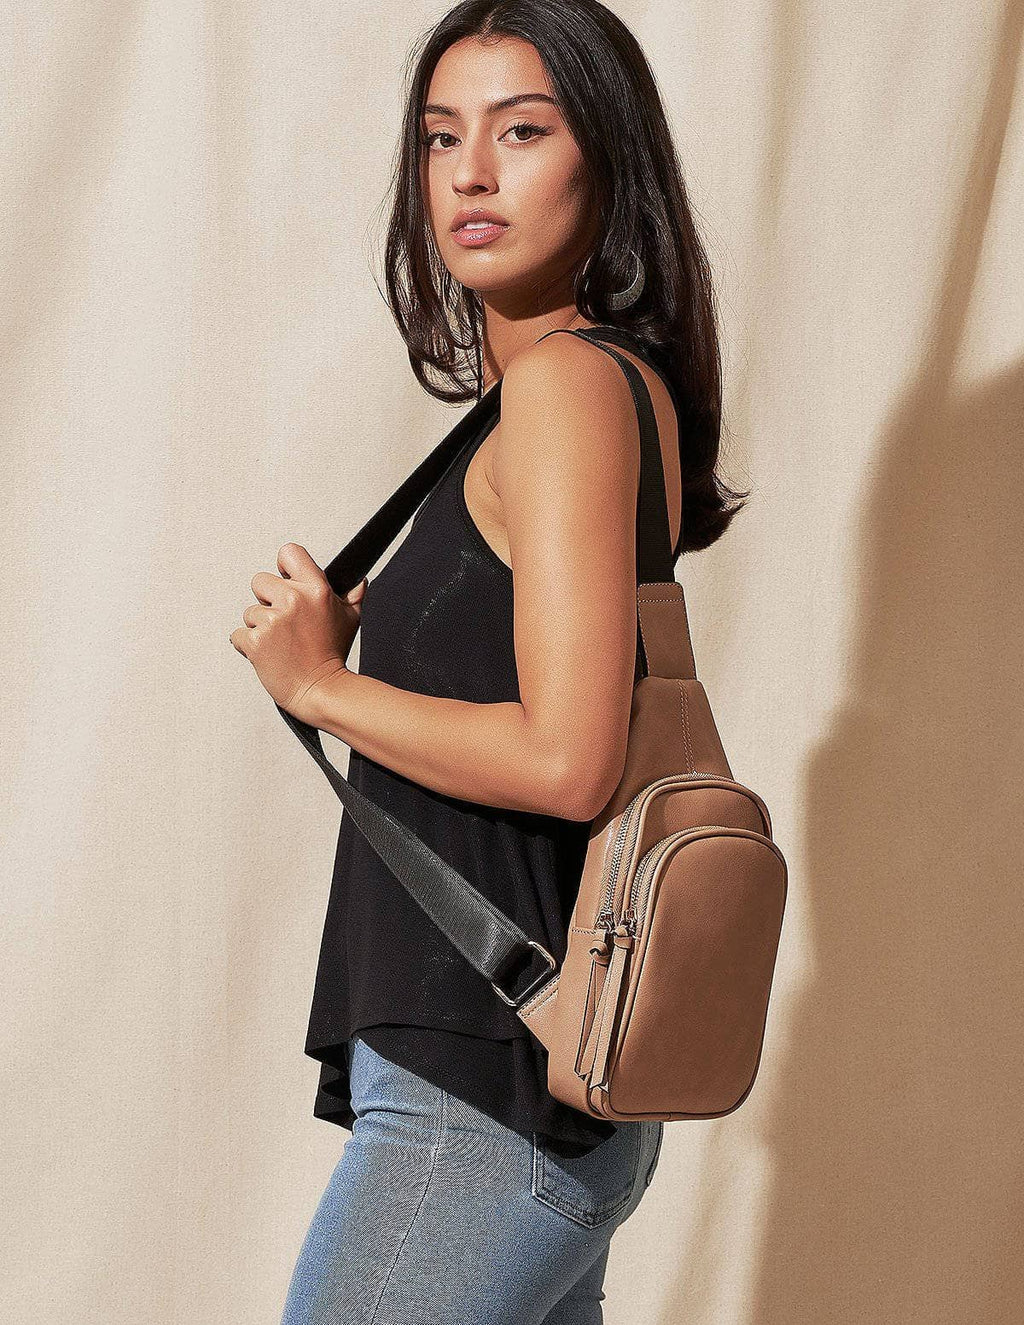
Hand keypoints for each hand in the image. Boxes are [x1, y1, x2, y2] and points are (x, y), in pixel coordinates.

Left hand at [229, 543, 366, 721]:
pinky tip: (269, 653)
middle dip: (267, 600)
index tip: (285, 579)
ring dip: (259, 626)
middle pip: (260, 581)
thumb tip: (359, 582)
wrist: (321, 690)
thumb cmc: (333, 656)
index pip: (289, 553)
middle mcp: (293, 600)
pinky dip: (249, 645)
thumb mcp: (351, 620)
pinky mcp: (255, 641)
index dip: (284, 567)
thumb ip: (353, 595)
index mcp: (316, 590)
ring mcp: (272, 621)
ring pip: (249, 611)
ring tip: (281, 642)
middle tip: (284, 622)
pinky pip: (239, 634)